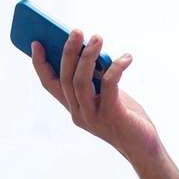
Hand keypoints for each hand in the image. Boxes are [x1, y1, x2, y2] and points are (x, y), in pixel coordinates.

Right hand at [31, 31, 160, 162]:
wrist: (143, 146)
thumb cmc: (125, 117)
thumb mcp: (106, 94)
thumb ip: (96, 78)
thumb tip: (92, 49)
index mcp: (73, 106)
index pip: (50, 84)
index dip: (40, 64)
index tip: (35, 42)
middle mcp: (78, 112)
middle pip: (65, 78)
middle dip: (68, 52)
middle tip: (76, 31)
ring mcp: (92, 116)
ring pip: (81, 81)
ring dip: (88, 56)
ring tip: (97, 38)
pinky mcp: (111, 115)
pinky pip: (108, 85)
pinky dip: (116, 68)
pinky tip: (126, 58)